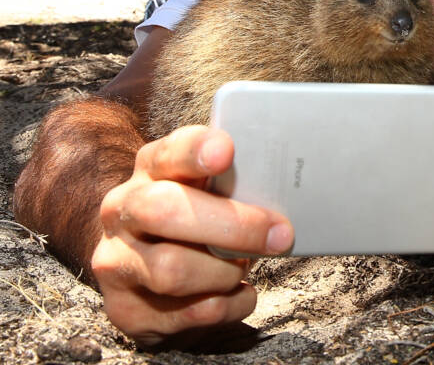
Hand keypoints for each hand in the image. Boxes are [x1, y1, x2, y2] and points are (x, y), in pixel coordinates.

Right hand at [91, 126, 293, 345]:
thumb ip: (234, 183)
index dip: (195, 151)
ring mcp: (118, 262)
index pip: (167, 153)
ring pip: (174, 271)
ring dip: (226, 272)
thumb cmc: (196, 219)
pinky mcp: (127, 311)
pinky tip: (239, 293)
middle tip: (280, 234)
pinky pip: (192, 312)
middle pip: (165, 211)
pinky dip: (230, 304)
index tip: (226, 151)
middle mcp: (123, 211)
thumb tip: (287, 189)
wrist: (144, 271)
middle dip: (233, 226)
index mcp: (150, 171)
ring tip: (244, 266)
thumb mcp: (208, 191)